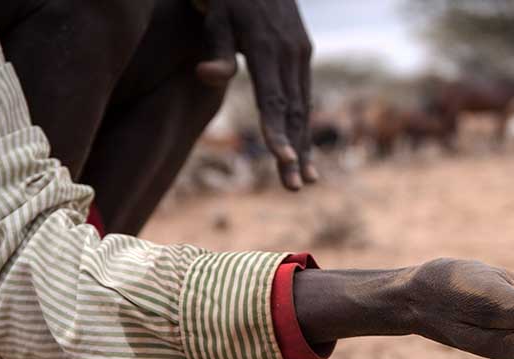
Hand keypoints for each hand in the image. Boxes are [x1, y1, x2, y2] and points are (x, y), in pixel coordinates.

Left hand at [196, 0, 317, 189]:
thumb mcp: (215, 16)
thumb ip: (216, 49)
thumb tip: (207, 76)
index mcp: (269, 47)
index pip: (274, 98)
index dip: (278, 131)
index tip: (283, 159)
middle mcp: (292, 53)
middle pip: (295, 111)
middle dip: (295, 152)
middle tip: (294, 187)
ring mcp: (301, 53)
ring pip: (304, 107)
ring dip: (304, 145)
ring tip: (306, 179)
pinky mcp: (302, 53)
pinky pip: (303, 95)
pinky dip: (303, 124)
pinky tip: (303, 148)